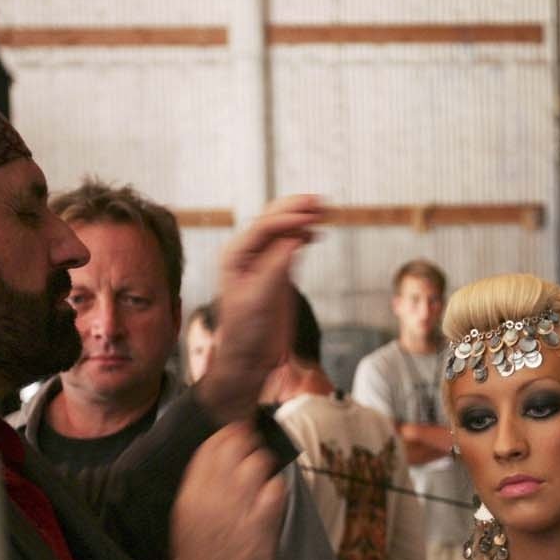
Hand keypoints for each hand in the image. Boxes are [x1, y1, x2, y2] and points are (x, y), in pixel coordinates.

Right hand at [171, 422, 287, 559]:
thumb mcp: (186, 520)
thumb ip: (201, 488)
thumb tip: (220, 460)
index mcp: (190, 494)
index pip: (211, 445)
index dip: (229, 434)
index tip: (239, 433)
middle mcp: (212, 496)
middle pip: (237, 445)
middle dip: (251, 444)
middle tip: (256, 452)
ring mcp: (238, 509)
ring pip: (259, 462)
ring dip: (266, 466)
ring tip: (264, 479)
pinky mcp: (262, 524)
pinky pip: (277, 488)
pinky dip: (277, 491)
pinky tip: (271, 502)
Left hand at [196, 194, 323, 421]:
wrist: (249, 358)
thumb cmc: (246, 333)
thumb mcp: (260, 298)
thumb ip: (275, 266)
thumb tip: (293, 237)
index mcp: (235, 256)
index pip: (264, 227)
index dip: (289, 218)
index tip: (312, 216)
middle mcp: (247, 254)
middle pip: (272, 220)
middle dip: (296, 209)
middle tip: (321, 201)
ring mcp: (262, 262)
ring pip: (283, 230)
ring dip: (303, 218)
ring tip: (324, 210)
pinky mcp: (277, 273)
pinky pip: (290, 246)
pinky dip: (304, 235)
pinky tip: (316, 232)